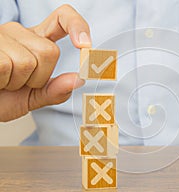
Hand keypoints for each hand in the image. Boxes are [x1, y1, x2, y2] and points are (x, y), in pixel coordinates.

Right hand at [0, 4, 90, 121]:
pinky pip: (5, 66)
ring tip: (4, 81)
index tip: (85, 45)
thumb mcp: (34, 98)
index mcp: (36, 42)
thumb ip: (56, 91)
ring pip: (27, 61)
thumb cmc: (3, 98)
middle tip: (19, 83)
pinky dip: (2, 81)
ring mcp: (2, 35)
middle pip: (50, 52)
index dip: (77, 26)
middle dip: (39, 77)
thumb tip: (79, 79)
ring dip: (17, 82)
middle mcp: (20, 33)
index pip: (62, 20)